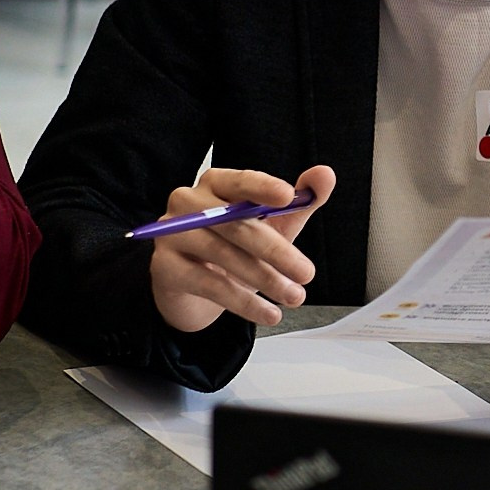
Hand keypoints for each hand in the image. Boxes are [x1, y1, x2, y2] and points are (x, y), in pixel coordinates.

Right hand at [146, 164, 335, 333]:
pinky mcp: (164, 266)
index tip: (287, 197)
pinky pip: (209, 284)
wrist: (195, 288)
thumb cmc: (236, 247)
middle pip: (234, 222)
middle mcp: (188, 202)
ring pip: (223, 254)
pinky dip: (243, 302)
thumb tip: (325, 175)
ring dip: (265, 279)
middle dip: (276, 250)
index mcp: (216, 183)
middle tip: (306, 273)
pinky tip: (268, 314)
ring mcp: (171, 233)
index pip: (240, 181)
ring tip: (294, 296)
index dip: (263, 187)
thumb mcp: (273, 226)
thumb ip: (300, 203)